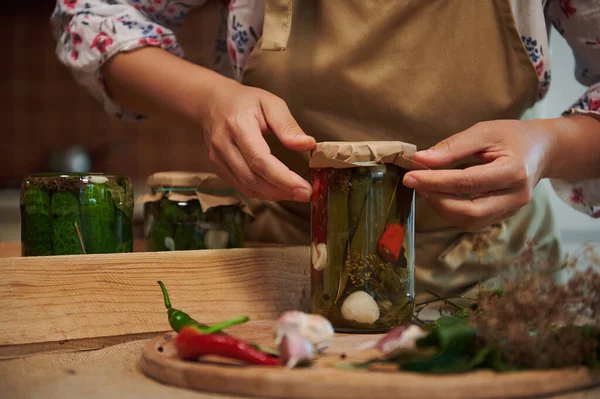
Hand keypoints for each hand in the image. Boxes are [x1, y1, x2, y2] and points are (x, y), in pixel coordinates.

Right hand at [200, 81, 315, 201]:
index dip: (283, 178)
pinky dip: (262, 193)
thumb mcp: (270, 103)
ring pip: (246, 185)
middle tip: (305, 193)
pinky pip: (241, 186)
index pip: (260, 160)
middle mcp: (224, 144)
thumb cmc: (245, 101)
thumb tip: (307, 144)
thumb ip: (287, 125)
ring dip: (273, 194)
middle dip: (281, 189)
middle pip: (253, 177)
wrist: (212, 102)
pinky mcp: (218, 167)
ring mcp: (218, 158)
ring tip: (295, 193)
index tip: (304, 187)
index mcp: (238, 125)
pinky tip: (278, 191)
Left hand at [402, 120, 554, 230]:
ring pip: (470, 222)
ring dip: (442, 208)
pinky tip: (440, 195)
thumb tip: (420, 160)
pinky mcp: (503, 216)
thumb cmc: (512, 136)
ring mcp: (511, 210)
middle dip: (437, 201)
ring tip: (426, 188)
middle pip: (469, 212)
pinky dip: (452, 211)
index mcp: (514, 171)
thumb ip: (452, 147)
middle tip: (415, 184)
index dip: (435, 181)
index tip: (410, 176)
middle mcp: (516, 197)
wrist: (543, 150)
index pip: (467, 182)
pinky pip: (473, 221)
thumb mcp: (484, 132)